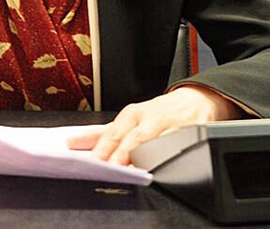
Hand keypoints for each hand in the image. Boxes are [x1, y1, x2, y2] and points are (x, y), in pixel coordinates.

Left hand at [66, 85, 241, 165]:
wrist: (197, 99)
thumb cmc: (158, 113)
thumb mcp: (129, 118)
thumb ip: (102, 133)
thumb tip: (72, 142)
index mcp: (133, 114)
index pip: (114, 133)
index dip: (103, 149)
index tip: (92, 163)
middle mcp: (152, 118)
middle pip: (135, 138)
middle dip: (122, 154)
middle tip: (110, 170)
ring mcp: (173, 125)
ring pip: (158, 142)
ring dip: (144, 156)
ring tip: (133, 170)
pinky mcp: (194, 131)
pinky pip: (183, 145)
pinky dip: (173, 155)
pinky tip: (164, 165)